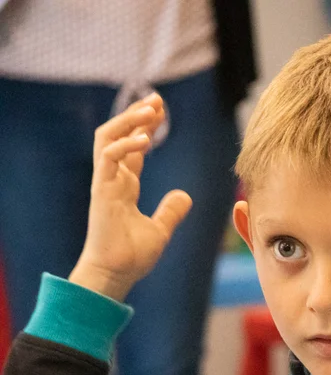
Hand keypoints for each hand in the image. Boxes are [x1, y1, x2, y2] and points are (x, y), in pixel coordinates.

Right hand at [70, 93, 191, 300]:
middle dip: (136, 115)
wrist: (116, 275)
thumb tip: (185, 195)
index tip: (160, 111)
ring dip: (128, 121)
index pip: (133, 148)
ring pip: (108, 139)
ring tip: (150, 110)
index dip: (144, 127)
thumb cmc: (132, 256)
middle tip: (156, 99)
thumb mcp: (160, 229)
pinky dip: (125, 145)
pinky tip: (144, 139)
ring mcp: (105, 184)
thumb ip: (171, 210)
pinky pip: (108, 158)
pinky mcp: (101, 192)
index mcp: (125, 186)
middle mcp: (113, 180)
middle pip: (119, 136)